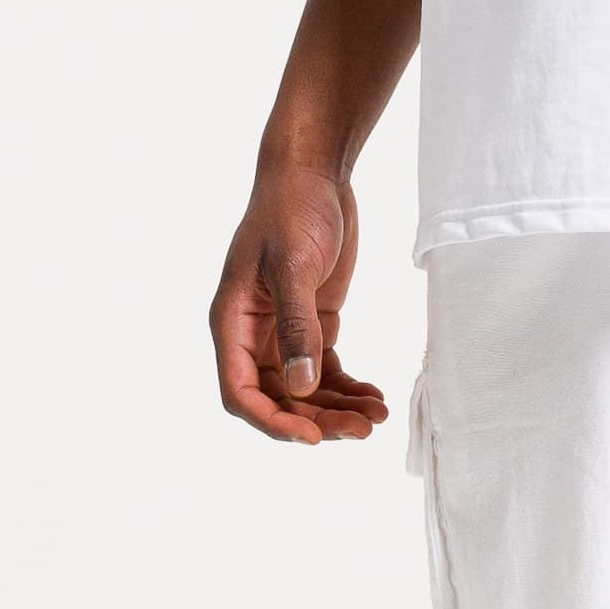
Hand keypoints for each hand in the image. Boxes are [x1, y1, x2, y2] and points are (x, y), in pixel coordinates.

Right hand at [210, 160, 388, 445]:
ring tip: (377, 416)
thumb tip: (302, 386)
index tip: (311, 436)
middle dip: (317, 419)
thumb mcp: (293, 265)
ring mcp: (283, 330)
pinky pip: (325, 368)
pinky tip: (374, 395)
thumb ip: (297, 326)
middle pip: (278, 398)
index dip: (273, 421)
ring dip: (338, 408)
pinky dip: (347, 387)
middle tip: (361, 430)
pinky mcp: (312, 321)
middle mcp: (253, 334)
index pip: (241, 392)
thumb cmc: (290, 209)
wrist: (313, 172)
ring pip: (305, 389)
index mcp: (232, 323)